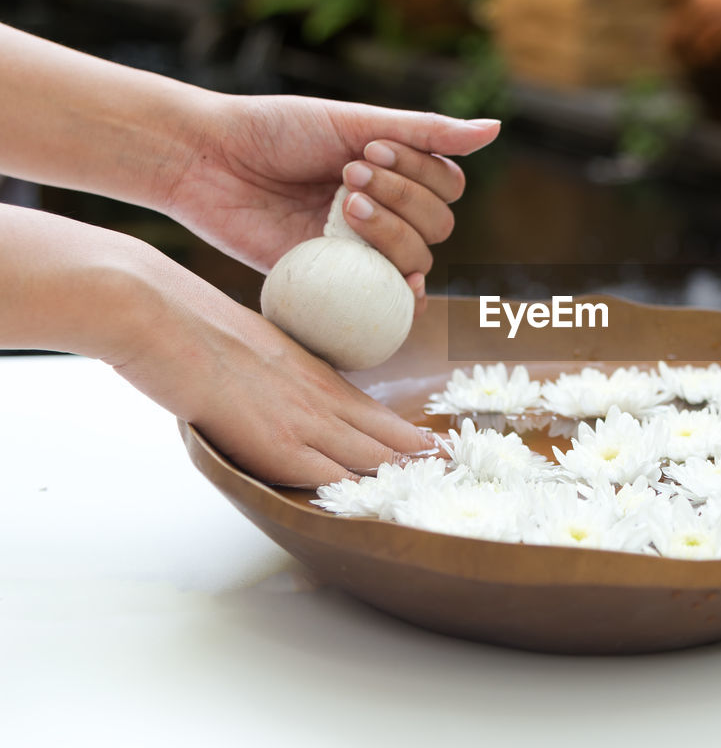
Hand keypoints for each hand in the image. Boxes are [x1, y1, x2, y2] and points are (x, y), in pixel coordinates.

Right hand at [110, 246, 437, 485]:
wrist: (163, 318)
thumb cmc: (191, 325)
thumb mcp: (253, 345)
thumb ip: (275, 372)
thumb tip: (271, 389)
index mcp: (311, 373)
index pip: (370, 410)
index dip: (401, 432)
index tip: (430, 445)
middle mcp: (317, 397)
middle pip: (381, 436)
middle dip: (416, 457)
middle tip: (453, 470)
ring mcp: (302, 422)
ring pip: (366, 458)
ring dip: (398, 477)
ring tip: (433, 491)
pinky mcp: (278, 445)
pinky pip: (329, 478)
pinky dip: (356, 494)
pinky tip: (379, 506)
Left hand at [162, 93, 499, 308]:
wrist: (207, 161)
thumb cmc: (277, 130)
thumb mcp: (353, 122)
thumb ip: (426, 132)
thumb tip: (497, 128)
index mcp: (395, 173)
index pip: (448, 186)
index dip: (419, 175)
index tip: (369, 152)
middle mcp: (385, 213)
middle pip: (439, 226)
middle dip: (402, 201)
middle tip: (346, 178)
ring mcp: (360, 250)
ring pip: (417, 260)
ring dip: (390, 234)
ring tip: (340, 208)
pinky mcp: (332, 280)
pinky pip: (384, 302)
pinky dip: (400, 297)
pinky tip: (396, 285)